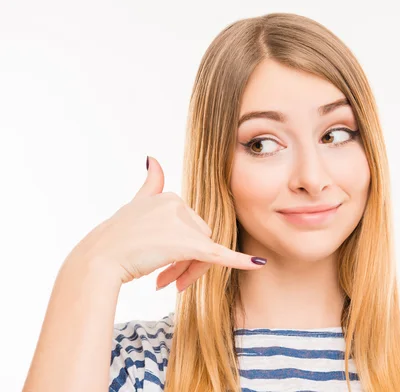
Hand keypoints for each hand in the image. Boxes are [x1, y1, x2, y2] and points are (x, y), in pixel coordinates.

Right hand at [68, 156, 265, 290]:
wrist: (100, 260)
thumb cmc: (115, 238)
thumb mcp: (135, 204)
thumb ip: (150, 183)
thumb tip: (152, 158)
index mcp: (170, 197)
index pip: (190, 226)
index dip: (181, 249)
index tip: (164, 267)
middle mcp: (179, 205)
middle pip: (200, 239)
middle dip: (187, 263)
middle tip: (168, 283)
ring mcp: (183, 224)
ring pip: (203, 252)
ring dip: (188, 271)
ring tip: (166, 283)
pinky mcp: (191, 245)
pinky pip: (221, 254)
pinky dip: (241, 260)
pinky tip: (258, 262)